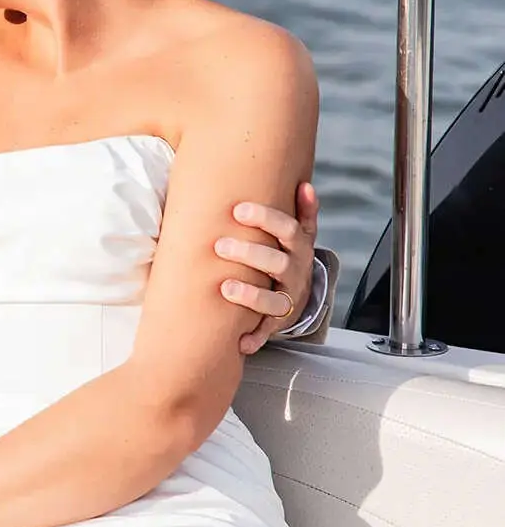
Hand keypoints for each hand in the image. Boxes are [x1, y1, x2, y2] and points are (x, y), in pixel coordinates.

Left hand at [217, 180, 318, 355]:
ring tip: (225, 288)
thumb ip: (300, 210)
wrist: (299, 294)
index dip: (266, 219)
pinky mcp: (278, 322)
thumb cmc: (286, 253)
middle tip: (220, 245)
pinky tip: (240, 342)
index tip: (239, 209)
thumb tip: (305, 184)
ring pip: (274, 300)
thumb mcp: (296, 232)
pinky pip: (267, 332)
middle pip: (278, 263)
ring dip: (250, 296)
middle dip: (249, 253)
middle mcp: (297, 273)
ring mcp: (289, 299)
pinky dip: (255, 338)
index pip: (288, 229)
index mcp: (299, 247)